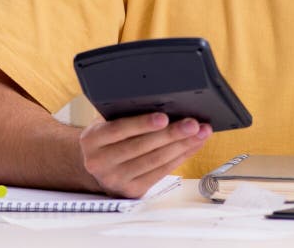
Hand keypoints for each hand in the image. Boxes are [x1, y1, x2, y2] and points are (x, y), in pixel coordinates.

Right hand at [80, 113, 211, 197]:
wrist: (98, 166)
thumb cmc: (109, 137)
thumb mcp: (108, 122)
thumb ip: (126, 114)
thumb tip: (164, 102)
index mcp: (92, 140)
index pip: (119, 130)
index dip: (142, 124)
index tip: (164, 117)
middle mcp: (100, 162)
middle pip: (142, 147)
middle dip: (172, 134)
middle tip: (193, 124)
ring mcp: (116, 179)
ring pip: (155, 160)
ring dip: (182, 146)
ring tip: (201, 133)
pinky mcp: (132, 191)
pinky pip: (161, 172)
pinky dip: (181, 157)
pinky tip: (193, 145)